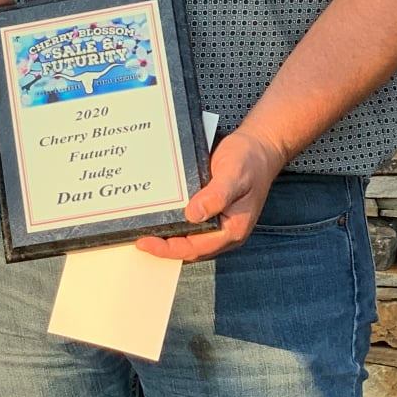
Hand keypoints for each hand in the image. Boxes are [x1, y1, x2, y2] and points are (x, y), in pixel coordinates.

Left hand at [136, 125, 283, 261]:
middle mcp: (224, 231)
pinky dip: (172, 223)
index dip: (168, 249)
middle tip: (136, 238)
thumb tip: (193, 215)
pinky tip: (157, 215)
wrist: (259, 148)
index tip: (145, 243)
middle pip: (188, 248)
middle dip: (162, 247)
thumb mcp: (234, 174)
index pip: (195, 248)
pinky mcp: (210, 212)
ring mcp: (217, 222)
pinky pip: (189, 224)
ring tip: (141, 230)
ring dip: (166, 237)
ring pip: (187, 238)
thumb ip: (216, 195)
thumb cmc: (250, 160)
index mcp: (232, 229)